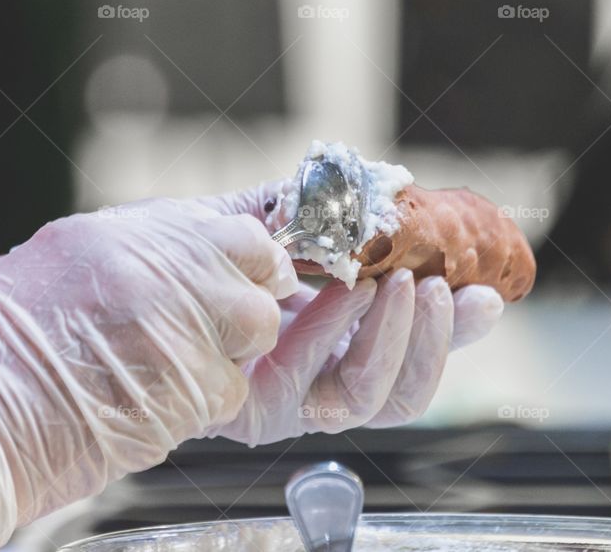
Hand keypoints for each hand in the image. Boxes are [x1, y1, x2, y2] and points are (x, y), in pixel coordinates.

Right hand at [0, 198, 295, 545]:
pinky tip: (153, 396)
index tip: (240, 277)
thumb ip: (156, 239)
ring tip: (168, 365)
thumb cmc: (10, 329)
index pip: (248, 235)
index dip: (249, 261)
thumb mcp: (80, 248)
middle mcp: (177, 274)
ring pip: (255, 337)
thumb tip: (213, 236)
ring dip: (226, 352)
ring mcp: (189, 330)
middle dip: (244, 307)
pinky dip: (203, 398)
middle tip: (205, 327)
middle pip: (263, 284)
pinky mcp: (193, 391)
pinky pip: (231, 389)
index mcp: (149, 232)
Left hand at [200, 182, 504, 445]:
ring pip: (374, 399)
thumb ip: (325, 213)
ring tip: (403, 284)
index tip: (487, 295)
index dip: (454, 331)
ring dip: (398, 340)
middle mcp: (318, 374)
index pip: (409, 348)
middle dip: (438, 340)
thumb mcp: (267, 216)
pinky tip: (348, 292)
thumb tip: (388, 198)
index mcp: (334, 337)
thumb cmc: (194, 246)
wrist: (124, 272)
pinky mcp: (260, 413)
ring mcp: (291, 397)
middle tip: (440, 286)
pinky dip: (341, 336)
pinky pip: (318, 389)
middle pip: (403, 390)